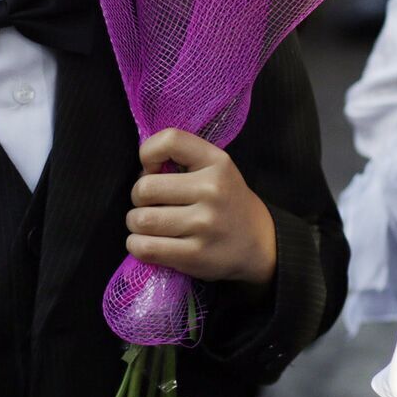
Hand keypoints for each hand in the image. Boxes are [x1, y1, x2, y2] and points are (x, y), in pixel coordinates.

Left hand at [127, 130, 277, 284]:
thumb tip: (141, 171)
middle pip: (144, 188)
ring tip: (149, 225)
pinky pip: (145, 248)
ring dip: (136, 224)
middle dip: (138, 198)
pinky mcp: (195, 255)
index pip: (170, 140)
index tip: (153, 170)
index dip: (148, 154)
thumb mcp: (215, 168)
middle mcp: (212, 190)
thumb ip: (181, 158)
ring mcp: (204, 225)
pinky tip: (148, 243)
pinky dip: (137, 245)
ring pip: (141, 220)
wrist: (260, 243)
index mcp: (217, 162)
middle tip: (151, 204)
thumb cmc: (226, 201)